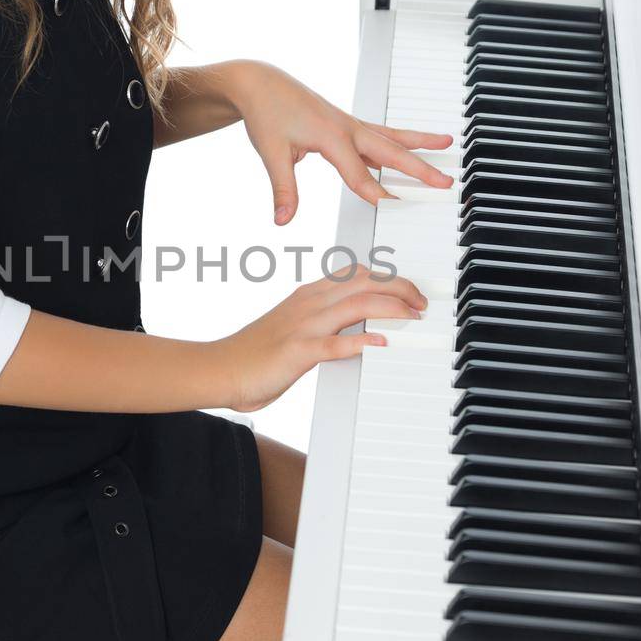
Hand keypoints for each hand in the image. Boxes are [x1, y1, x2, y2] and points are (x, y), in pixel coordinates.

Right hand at [216, 264, 429, 413]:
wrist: (219, 367)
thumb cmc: (254, 354)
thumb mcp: (293, 328)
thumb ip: (321, 324)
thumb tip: (355, 331)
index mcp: (307, 296)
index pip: (355, 274)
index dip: (388, 279)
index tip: (409, 292)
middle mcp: (308, 304)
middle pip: (364, 282)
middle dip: (400, 287)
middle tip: (421, 302)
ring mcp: (303, 326)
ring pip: (356, 305)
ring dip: (391, 308)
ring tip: (413, 317)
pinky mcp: (297, 352)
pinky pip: (334, 343)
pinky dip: (361, 342)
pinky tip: (381, 345)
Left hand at [231, 60, 453, 217]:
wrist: (260, 84)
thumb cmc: (267, 113)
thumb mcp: (271, 153)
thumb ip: (283, 189)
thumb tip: (283, 220)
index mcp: (330, 135)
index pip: (358, 172)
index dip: (375, 192)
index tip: (396, 207)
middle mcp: (346, 127)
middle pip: (389, 152)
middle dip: (418, 168)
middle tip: (444, 181)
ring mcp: (349, 123)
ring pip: (391, 136)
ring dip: (420, 143)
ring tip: (447, 144)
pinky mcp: (347, 123)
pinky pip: (381, 132)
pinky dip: (400, 139)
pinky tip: (414, 145)